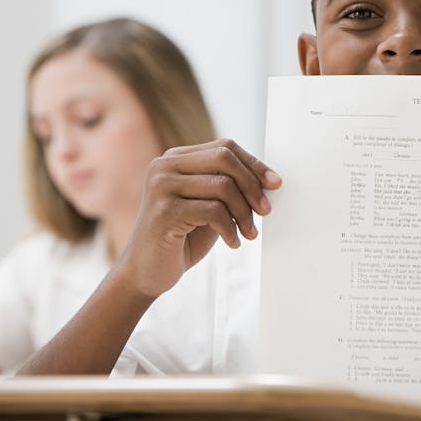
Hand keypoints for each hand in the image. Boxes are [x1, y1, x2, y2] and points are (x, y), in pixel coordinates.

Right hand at [119, 138, 280, 298]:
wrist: (146, 272)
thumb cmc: (181, 238)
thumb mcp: (208, 205)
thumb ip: (227, 186)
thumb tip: (268, 179)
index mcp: (174, 159)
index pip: (224, 147)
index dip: (254, 164)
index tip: (275, 184)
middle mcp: (164, 166)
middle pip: (224, 159)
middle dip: (252, 185)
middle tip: (265, 211)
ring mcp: (161, 187)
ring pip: (222, 186)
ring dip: (244, 213)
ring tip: (249, 233)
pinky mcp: (164, 211)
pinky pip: (213, 211)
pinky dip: (230, 229)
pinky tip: (233, 242)